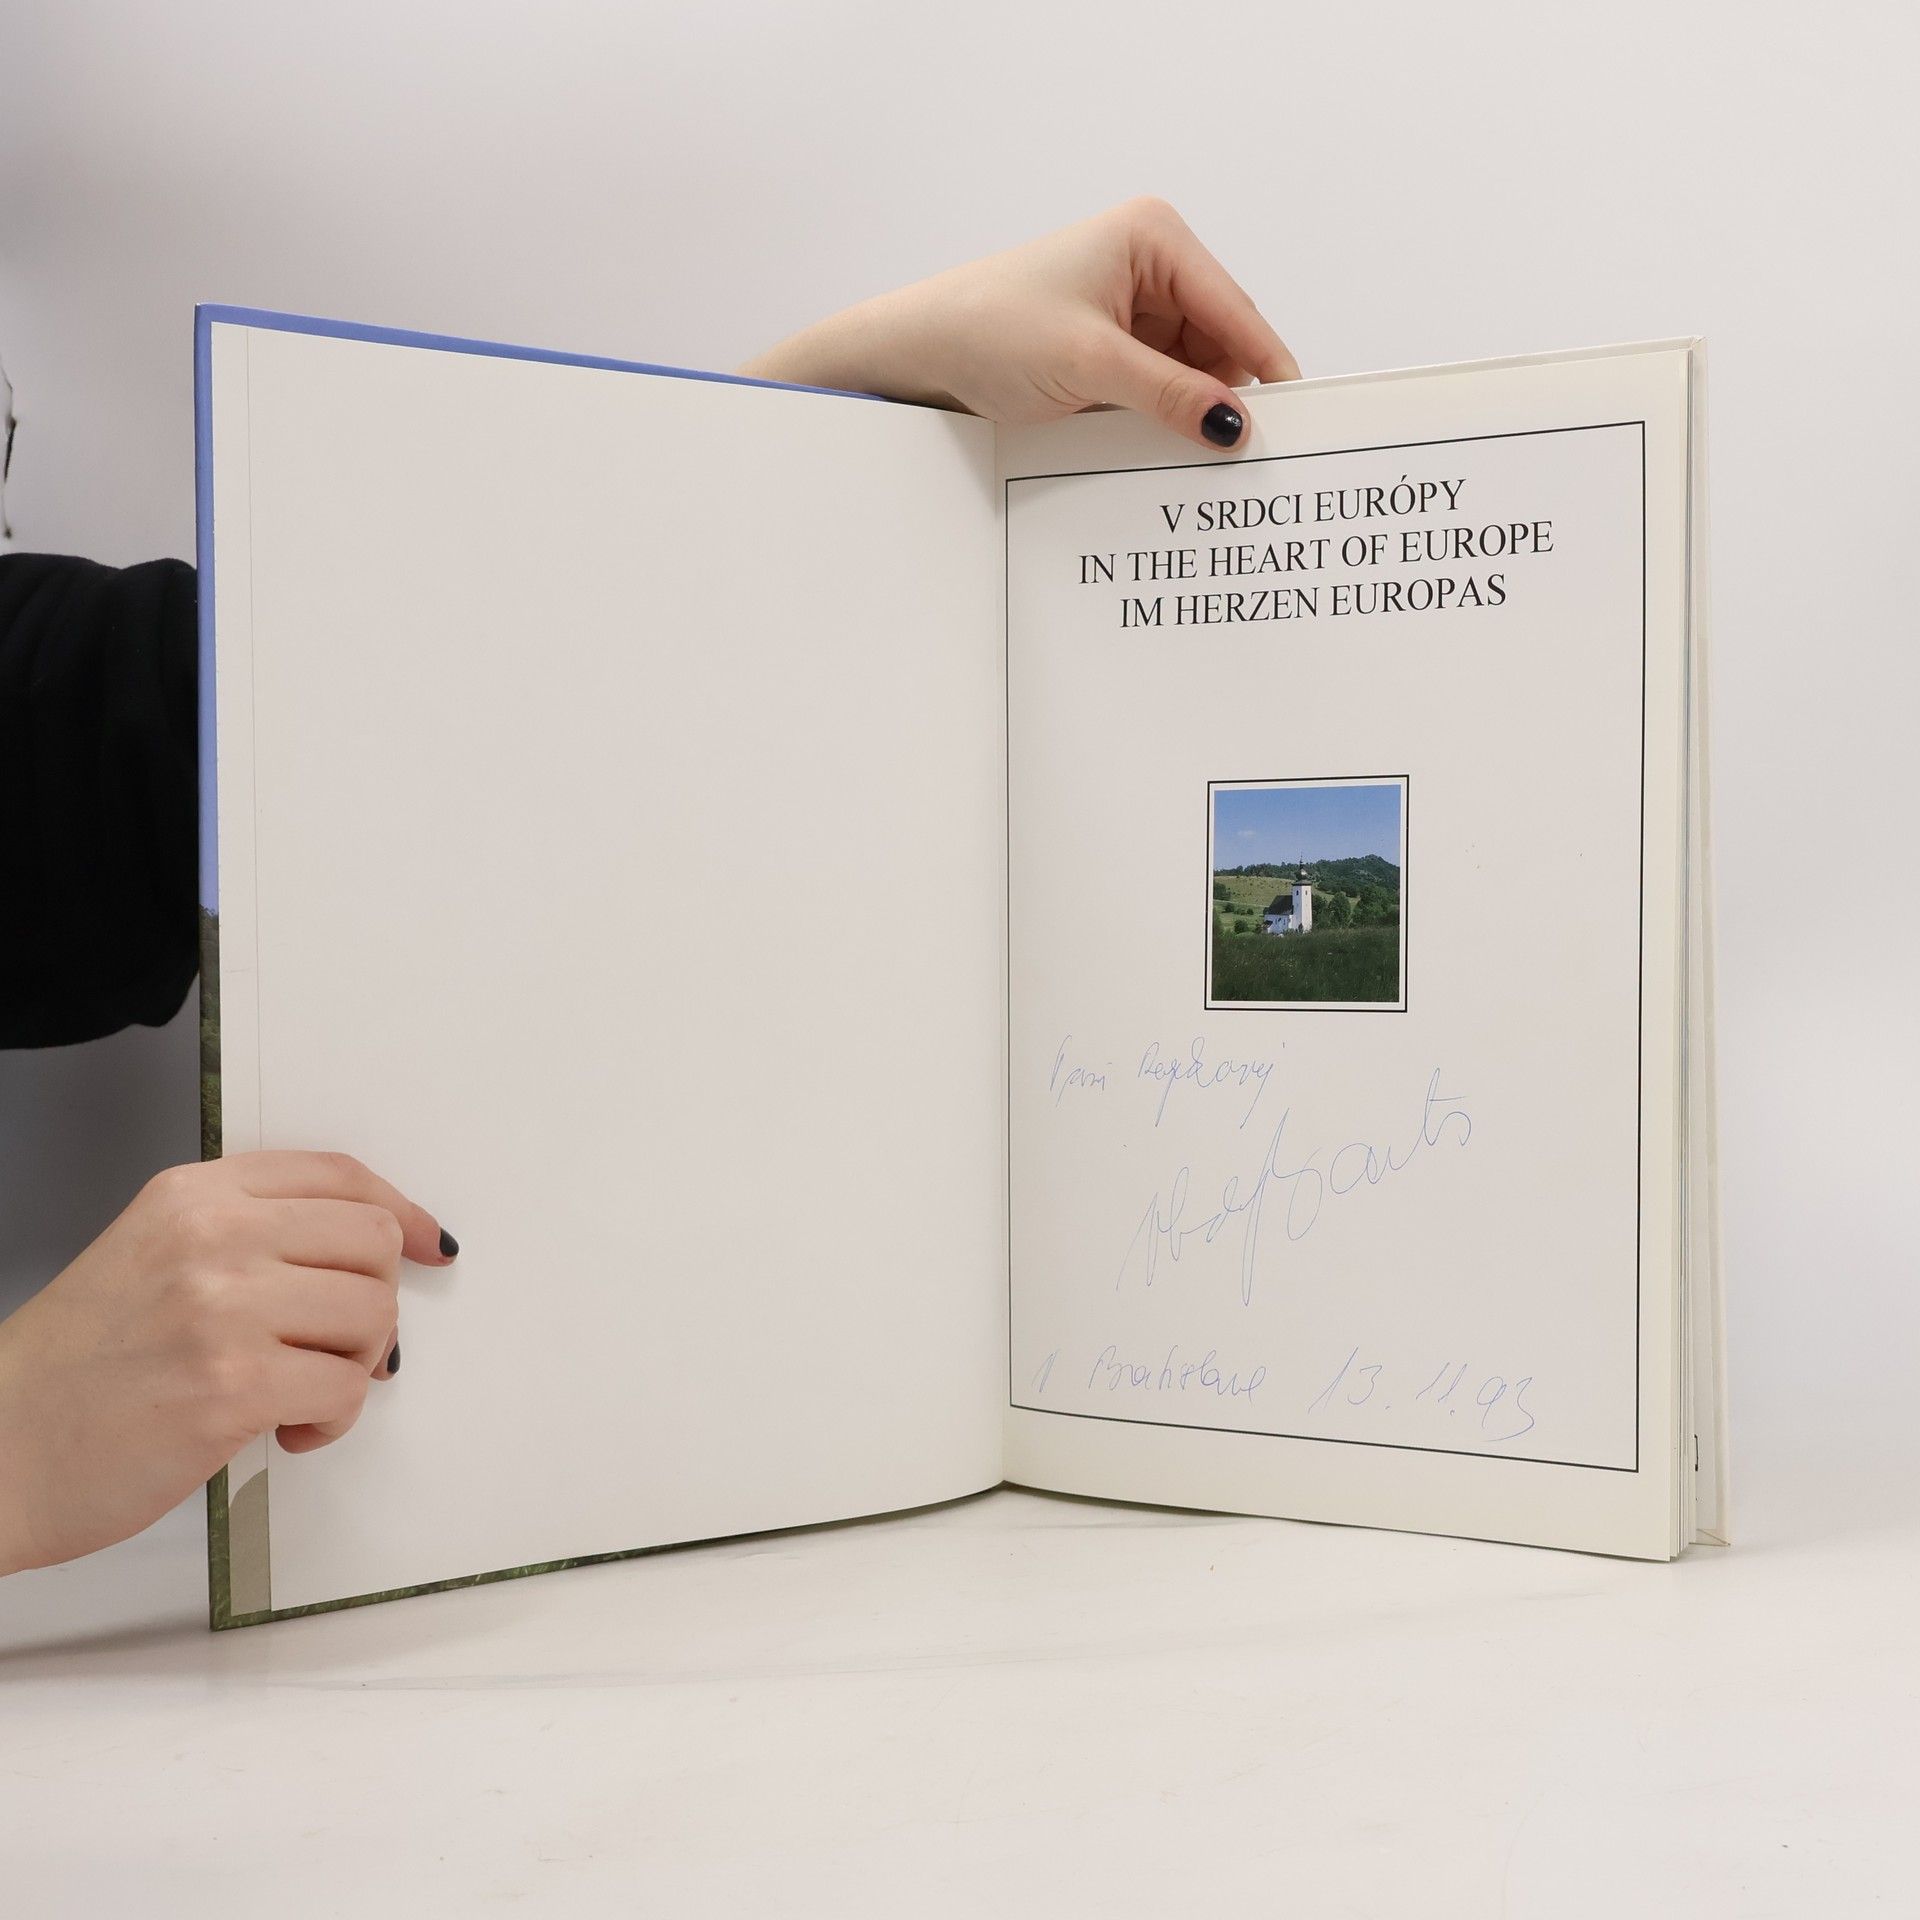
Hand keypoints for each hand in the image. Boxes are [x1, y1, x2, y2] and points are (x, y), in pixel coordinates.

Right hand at [0, 1151, 454, 1573]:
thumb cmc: (76, 1370)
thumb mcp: (153, 1253)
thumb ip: (249, 1234)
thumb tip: (366, 1252)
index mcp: (195, 1195)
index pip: (340, 1176)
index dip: (403, 1212)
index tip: (430, 1243)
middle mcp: (213, 1238)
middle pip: (375, 1243)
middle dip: (375, 1302)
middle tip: (336, 1344)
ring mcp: (223, 1309)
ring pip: (375, 1315)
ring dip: (357, 1365)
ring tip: (302, 1390)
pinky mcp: (233, 1386)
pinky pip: (349, 1388)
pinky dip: (335, 1419)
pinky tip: (287, 1431)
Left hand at [740, 197, 1299, 451]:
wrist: (916, 353)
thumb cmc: (988, 329)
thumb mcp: (1090, 365)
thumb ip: (1170, 395)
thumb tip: (1236, 426)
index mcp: (1154, 237)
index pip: (1234, 309)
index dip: (1267, 368)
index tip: (1298, 424)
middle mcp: (1149, 265)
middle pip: (1220, 342)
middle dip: (1228, 396)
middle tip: (1253, 461)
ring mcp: (1129, 308)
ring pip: (1191, 372)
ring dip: (1193, 415)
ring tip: (1207, 467)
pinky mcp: (1109, 349)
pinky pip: (1159, 388)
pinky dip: (1165, 420)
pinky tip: (1169, 455)